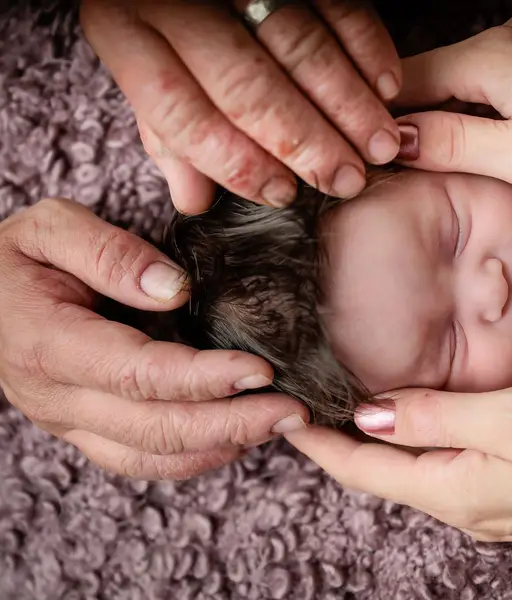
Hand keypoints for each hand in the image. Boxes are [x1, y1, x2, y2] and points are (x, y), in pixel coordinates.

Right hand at [0, 198, 308, 478]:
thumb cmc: (16, 258)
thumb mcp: (50, 228)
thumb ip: (109, 252)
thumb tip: (175, 289)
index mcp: (49, 344)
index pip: (137, 374)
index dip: (203, 378)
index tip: (261, 370)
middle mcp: (57, 398)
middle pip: (154, 428)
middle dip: (232, 423)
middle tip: (294, 412)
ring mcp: (70, 422)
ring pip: (153, 456)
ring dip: (224, 446)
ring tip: (283, 425)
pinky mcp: (85, 431)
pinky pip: (143, 460)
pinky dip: (198, 456)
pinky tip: (242, 436)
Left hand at [80, 0, 401, 213]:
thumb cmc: (162, 20)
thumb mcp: (145, 65)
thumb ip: (170, 132)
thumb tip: (194, 200)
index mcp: (126, 33)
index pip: (182, 113)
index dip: (236, 162)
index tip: (283, 194)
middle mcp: (177, 3)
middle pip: (248, 87)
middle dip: (306, 142)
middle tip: (346, 179)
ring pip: (300, 47)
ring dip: (349, 103)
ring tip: (380, 146)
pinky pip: (336, 5)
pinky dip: (367, 46)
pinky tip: (386, 85)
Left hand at [286, 377, 511, 555]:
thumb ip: (434, 417)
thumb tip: (366, 418)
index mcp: (454, 492)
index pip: (362, 469)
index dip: (318, 442)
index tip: (280, 410)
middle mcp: (466, 508)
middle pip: (384, 475)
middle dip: (340, 442)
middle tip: (306, 397)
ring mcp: (496, 506)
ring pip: (417, 472)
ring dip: (380, 442)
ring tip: (349, 402)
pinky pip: (451, 469)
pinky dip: (422, 443)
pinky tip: (423, 418)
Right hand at [393, 13, 511, 208]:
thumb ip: (459, 144)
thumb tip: (394, 138)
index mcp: (492, 58)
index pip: (402, 82)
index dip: (375, 122)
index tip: (360, 164)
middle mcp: (506, 37)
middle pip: (426, 77)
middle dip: (403, 121)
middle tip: (386, 175)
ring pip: (458, 79)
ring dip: (438, 118)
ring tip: (426, 167)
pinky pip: (491, 80)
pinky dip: (474, 111)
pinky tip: (477, 144)